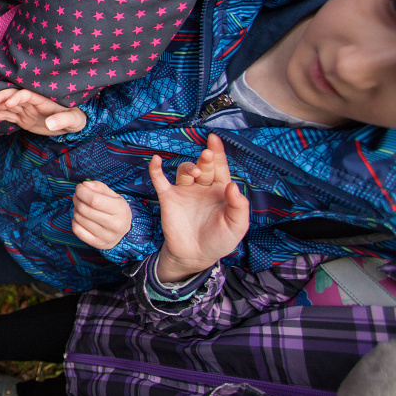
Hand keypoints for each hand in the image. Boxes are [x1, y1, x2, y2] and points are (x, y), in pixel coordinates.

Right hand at [0, 87, 87, 134]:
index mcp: (42, 98)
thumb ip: (62, 120)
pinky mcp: (23, 119)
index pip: (27, 94)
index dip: (17, 97)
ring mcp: (26, 110)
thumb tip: (49, 124)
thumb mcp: (73, 119)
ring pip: (8, 107)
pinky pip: (8, 116)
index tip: (9, 104)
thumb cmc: (75, 118)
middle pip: (13, 96)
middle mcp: (32, 102)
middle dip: (2, 98)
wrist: (72, 124)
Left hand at [71, 181, 131, 249]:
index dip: (82, 192)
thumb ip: (99, 187)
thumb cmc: (116, 210)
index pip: (93, 200)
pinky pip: (77, 230)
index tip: (80, 188)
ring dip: (75, 209)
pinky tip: (81, 218)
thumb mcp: (113, 195)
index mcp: (120, 210)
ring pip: (79, 218)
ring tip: (81, 207)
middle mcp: (115, 225)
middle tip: (77, 196)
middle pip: (84, 209)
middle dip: (77, 199)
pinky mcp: (97, 244)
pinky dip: (75, 221)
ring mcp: (106, 236)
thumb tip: (84, 185)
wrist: (124, 231)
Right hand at [149, 133, 249, 282]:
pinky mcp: (169, 199)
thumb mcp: (236, 226)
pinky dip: (156, 170)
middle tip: (207, 155)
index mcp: (220, 191)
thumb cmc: (219, 241)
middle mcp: (202, 188)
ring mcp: (185, 192)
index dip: (219, 153)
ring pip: (184, 171)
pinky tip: (156, 160)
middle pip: (204, 167)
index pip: (220, 168)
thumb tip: (233, 186)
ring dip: (188, 167)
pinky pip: (160, 181)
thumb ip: (239, 207)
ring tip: (193, 172)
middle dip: (206, 160)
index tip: (215, 139)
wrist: (196, 256)